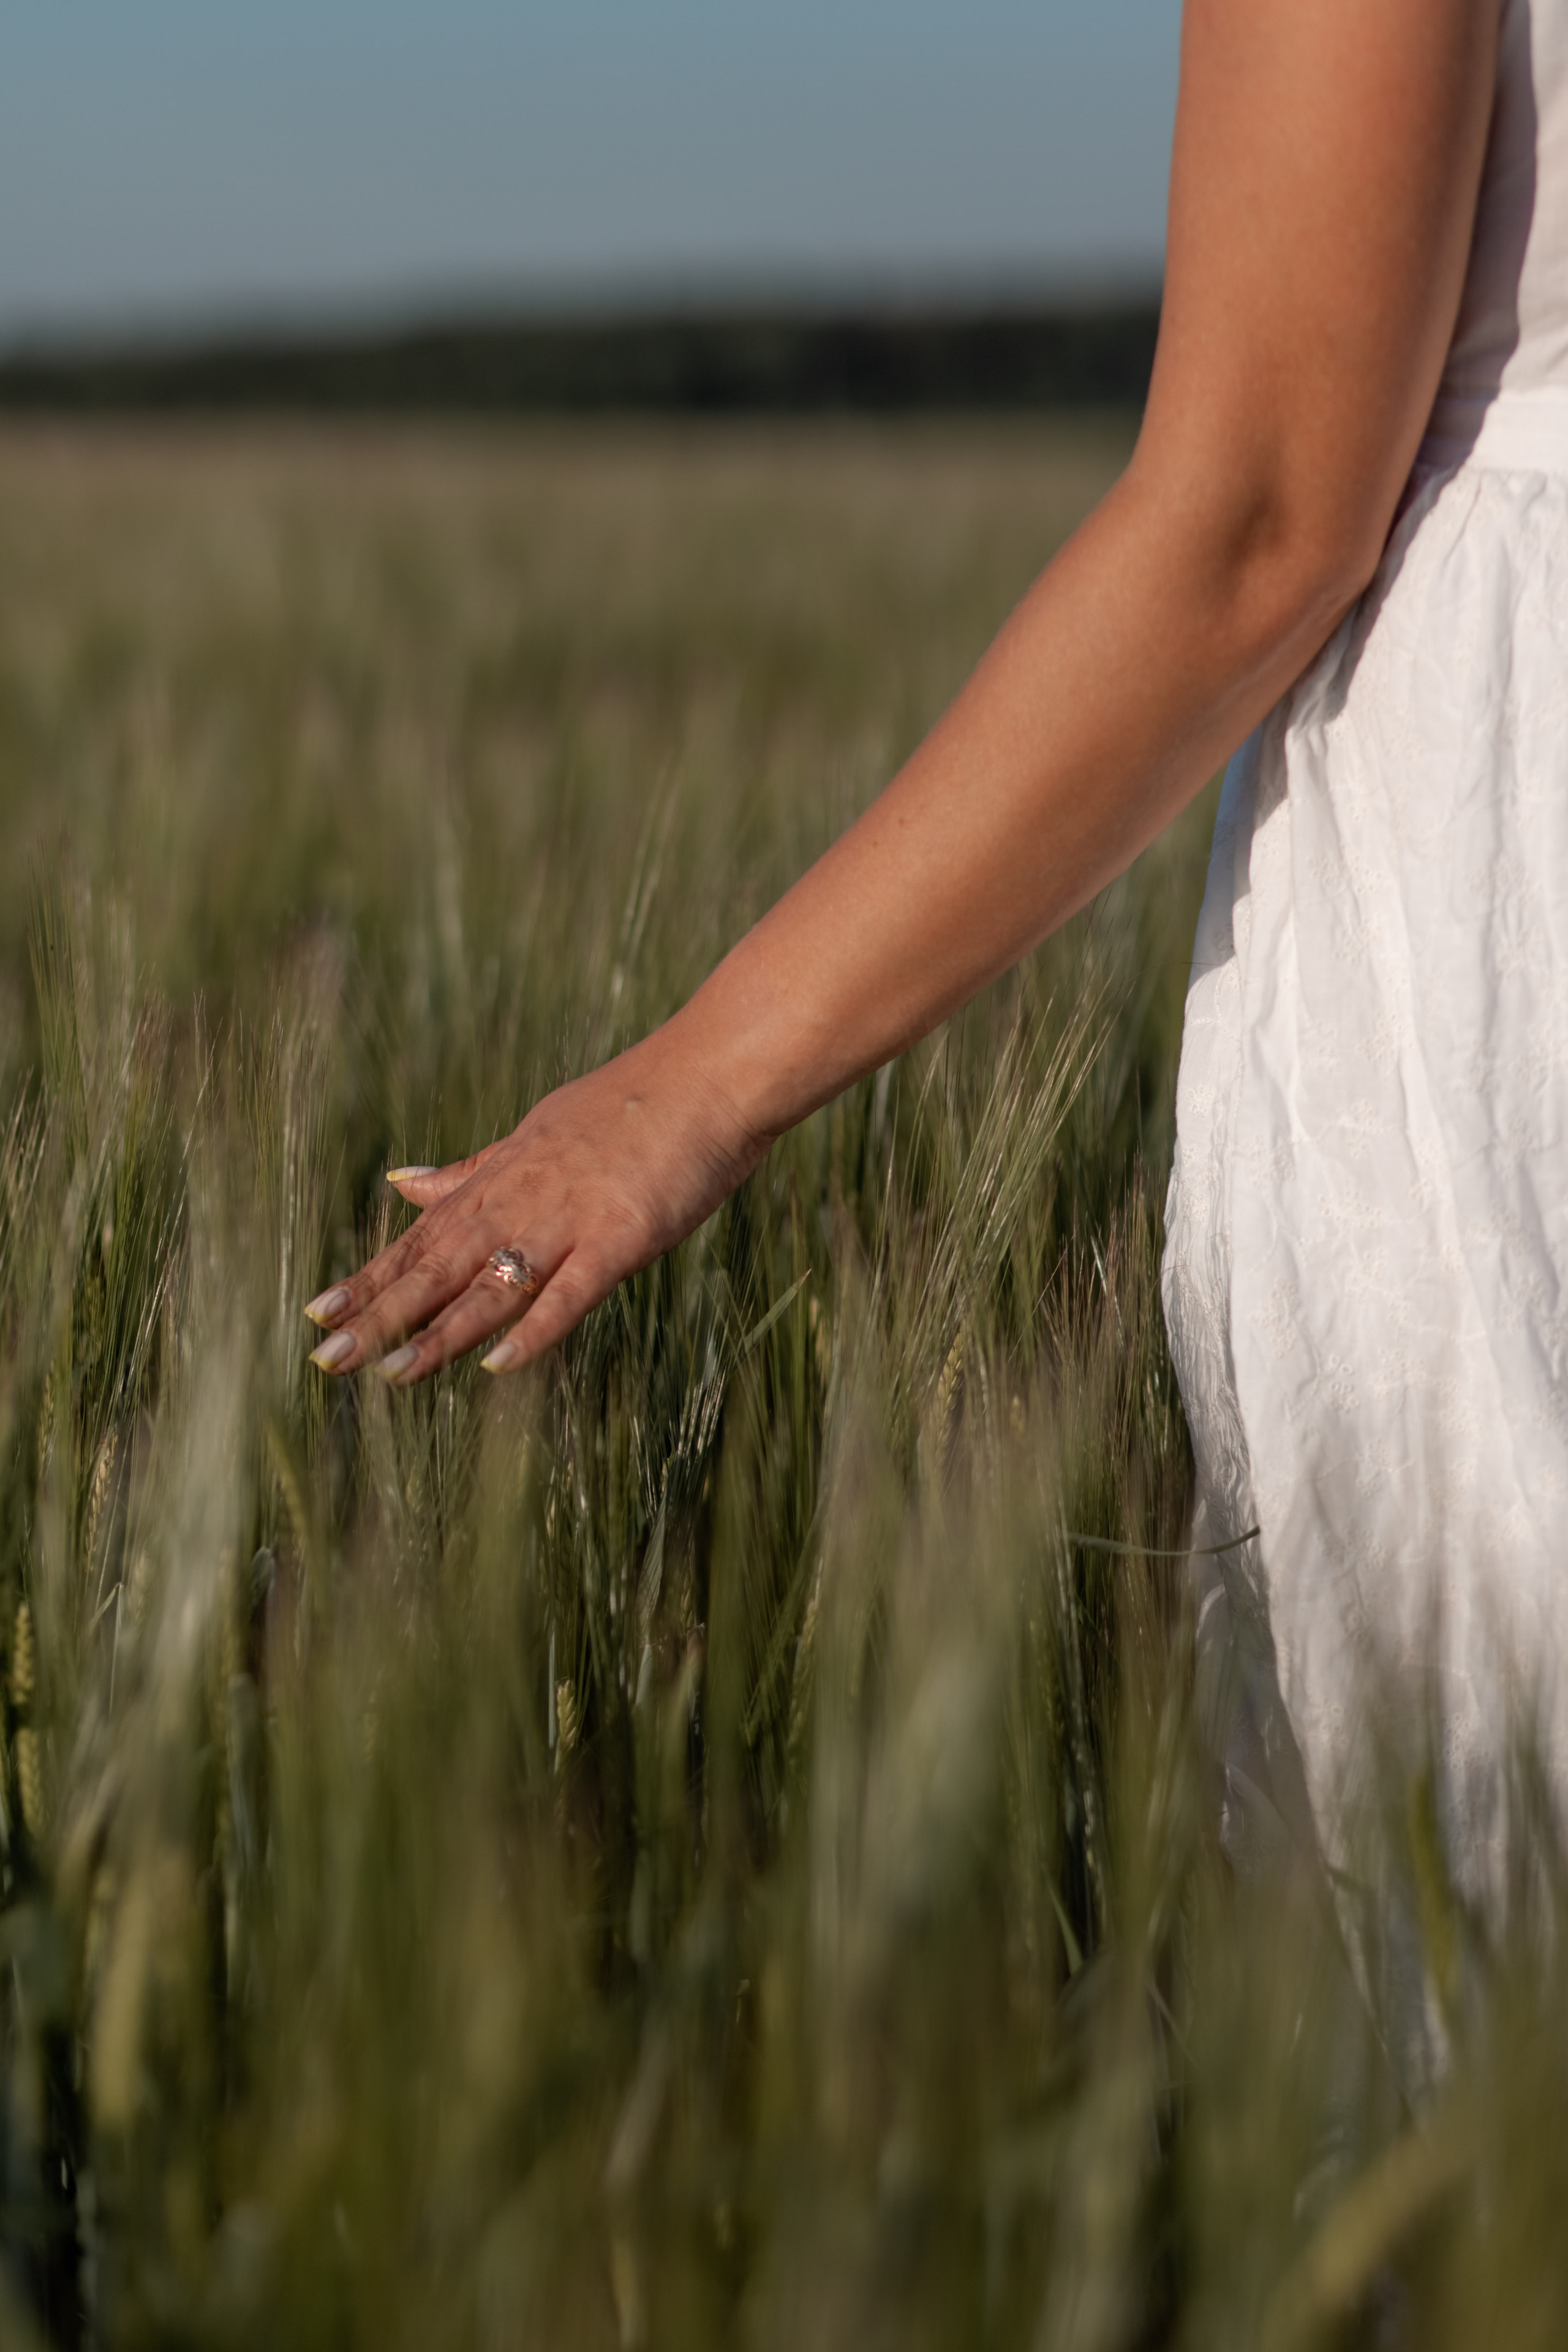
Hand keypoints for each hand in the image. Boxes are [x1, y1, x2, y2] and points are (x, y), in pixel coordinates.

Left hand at [304, 1032, 765, 1383]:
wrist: (711, 1073)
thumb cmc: (633, 1105)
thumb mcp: (535, 1131)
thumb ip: (470, 1169)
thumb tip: (399, 1182)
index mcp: (502, 1177)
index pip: (423, 1236)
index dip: (371, 1276)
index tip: (318, 1312)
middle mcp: (522, 1197)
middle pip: (439, 1264)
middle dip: (381, 1313)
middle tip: (326, 1359)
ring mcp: (569, 1217)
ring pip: (492, 1283)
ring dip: (440, 1331)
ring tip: (391, 1374)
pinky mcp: (619, 1235)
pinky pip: (570, 1291)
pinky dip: (533, 1328)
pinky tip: (497, 1366)